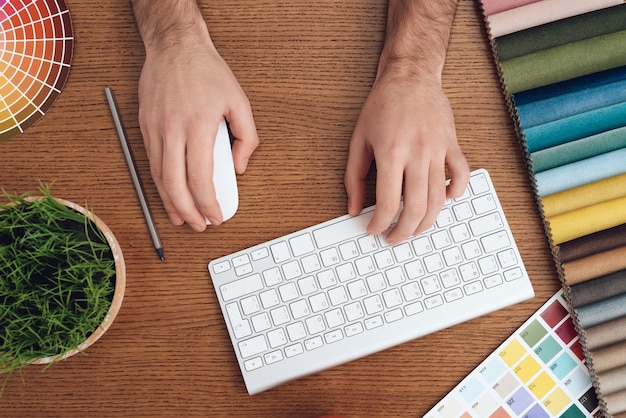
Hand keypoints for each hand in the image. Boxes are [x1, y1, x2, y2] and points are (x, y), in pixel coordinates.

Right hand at [137, 38, 258, 231]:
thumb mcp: (239, 101)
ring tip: (182, 218)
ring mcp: (154, 128)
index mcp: (198, 125)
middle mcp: (172, 129)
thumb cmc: (207, 71)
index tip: (216, 216)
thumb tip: (239, 168)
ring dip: (169, 202)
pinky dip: (159, 183)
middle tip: (199, 225)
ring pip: (158, 176)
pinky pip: (151, 161)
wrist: (175, 45)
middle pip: (174, 184)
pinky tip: (168, 194)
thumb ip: (246, 138)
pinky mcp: (144, 124)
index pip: (200, 178)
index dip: (208, 203)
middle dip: (187, 211)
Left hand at [344, 73, 468, 245]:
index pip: (387, 204)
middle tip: (395, 238)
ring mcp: (438, 150)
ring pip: (439, 199)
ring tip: (414, 229)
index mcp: (391, 154)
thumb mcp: (359, 140)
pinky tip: (443, 200)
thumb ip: (353, 177)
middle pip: (415, 208)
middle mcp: (417, 154)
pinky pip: (461, 176)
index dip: (379, 224)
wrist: (410, 76)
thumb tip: (353, 208)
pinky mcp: (453, 145)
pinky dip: (455, 193)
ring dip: (427, 221)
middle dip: (404, 232)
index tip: (373, 230)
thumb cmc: (382, 105)